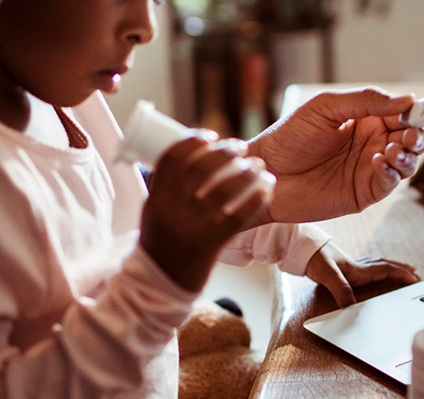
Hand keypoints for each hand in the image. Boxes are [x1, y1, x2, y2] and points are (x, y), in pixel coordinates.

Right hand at [140, 135, 269, 291]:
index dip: (193, 141)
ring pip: (221, 190)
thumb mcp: (156, 213)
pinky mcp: (209, 245)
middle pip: (199, 168)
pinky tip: (267, 190)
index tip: (211, 135)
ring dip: (244, 173)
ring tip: (258, 166)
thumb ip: (170, 190)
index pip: (172, 157)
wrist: (157, 289)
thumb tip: (191, 160)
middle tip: (240, 147)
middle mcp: (170, 209)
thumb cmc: (162, 246)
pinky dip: (255, 200)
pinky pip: (237, 217)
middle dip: (223, 152)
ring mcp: (190, 227)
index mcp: (155, 197)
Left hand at [246, 88, 423, 223]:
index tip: (419, 109)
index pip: (400, 113)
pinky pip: (389, 183)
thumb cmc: (289, 137)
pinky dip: (391, 173)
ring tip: (392, 150)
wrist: (266, 172)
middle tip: (408, 134)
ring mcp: (369, 169)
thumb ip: (366, 101)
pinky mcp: (363, 192)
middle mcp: (371, 143)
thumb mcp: (326, 108)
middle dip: (416, 135)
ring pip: (406, 162)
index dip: (413, 111)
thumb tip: (407, 99)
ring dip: (408, 155)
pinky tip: (378, 162)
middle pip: (410, 139)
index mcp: (364, 119)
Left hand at [304, 243, 418, 306]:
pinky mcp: (343, 267)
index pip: (384, 270)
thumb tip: (351, 309)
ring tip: (401, 270)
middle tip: (415, 273)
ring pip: (377, 265)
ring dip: (391, 267)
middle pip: (384, 266)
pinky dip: (377, 268)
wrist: (301, 248)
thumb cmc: (315, 258)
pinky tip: (374, 271)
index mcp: (358, 269)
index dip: (400, 273)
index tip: (414, 277)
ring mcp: (351, 266)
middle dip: (401, 270)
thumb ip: (340, 291)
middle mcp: (357, 266)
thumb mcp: (328, 275)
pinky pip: (367, 267)